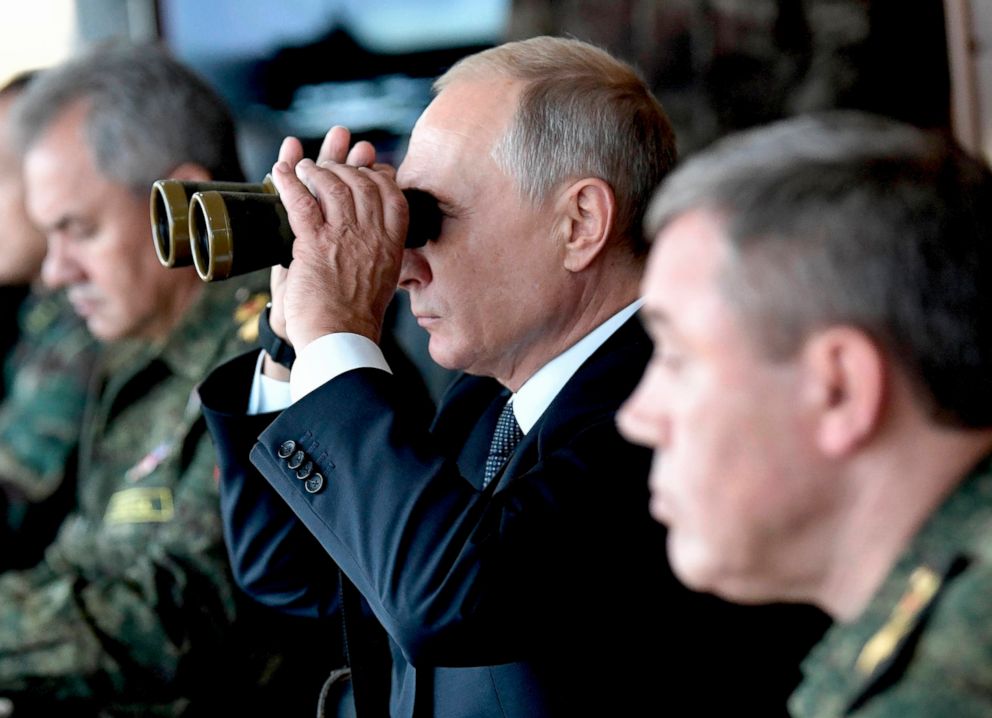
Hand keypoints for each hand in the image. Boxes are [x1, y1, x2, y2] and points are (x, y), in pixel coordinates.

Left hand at [269, 126, 407, 350]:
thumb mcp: (383, 282)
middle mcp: (372, 236)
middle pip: (363, 183)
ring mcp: (344, 237)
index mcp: (391, 246)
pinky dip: (288, 181)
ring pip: (333, 186)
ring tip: (303, 167)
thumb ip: (381, 254)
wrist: (339, 340)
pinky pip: (301, 202)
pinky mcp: (315, 244)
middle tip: (329, 165)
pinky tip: (280, 171)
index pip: (393, 195)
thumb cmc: (356, 318)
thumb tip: (378, 239)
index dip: (379, 176)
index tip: (366, 168)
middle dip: (344, 166)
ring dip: (315, 170)